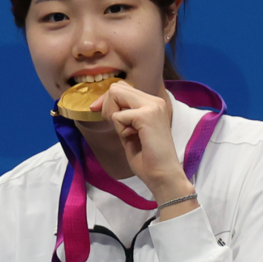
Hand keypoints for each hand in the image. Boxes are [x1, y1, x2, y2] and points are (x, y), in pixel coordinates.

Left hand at [92, 81, 195, 206]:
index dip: (107, 100)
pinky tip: (134, 139)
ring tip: (128, 133)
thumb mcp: (130, 131)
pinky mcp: (147, 116)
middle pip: (116, 87)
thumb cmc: (146, 158)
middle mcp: (155, 101)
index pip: (121, 87)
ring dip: (113, 116)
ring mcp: (153, 106)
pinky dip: (120, 130)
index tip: (100, 113)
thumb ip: (121, 115)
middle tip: (118, 127)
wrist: (162, 174)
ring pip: (115, 94)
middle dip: (107, 106)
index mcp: (152, 103)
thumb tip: (100, 103)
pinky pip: (117, 116)